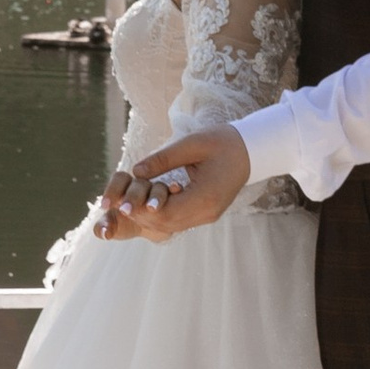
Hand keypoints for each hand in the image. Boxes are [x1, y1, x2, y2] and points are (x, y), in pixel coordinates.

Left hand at [96, 129, 251, 239]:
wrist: (250, 150)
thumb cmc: (222, 142)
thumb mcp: (192, 144)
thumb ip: (163, 159)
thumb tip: (136, 170)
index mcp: (206, 197)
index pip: (167, 213)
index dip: (141, 210)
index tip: (123, 199)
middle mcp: (207, 213)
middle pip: (166, 224)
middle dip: (141, 216)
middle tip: (120, 203)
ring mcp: (207, 215)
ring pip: (171, 226)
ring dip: (149, 217)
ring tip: (129, 203)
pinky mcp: (205, 213)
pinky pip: (178, 220)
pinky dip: (160, 214)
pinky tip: (147, 202)